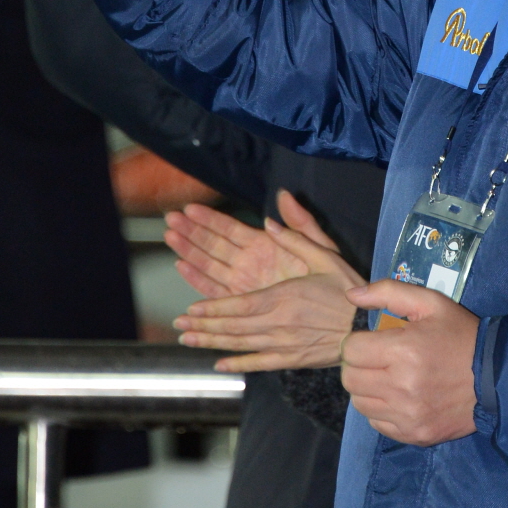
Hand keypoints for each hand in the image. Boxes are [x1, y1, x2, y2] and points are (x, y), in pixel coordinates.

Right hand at [165, 189, 343, 298]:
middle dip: (192, 231)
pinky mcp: (242, 302)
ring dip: (189, 250)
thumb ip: (300, 221)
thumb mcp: (319, 246)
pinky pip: (215, 289)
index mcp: (266, 245)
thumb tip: (284, 194)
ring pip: (210, 264)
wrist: (336, 313)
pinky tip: (182, 267)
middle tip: (171, 218)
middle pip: (214, 244)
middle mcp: (250, 262)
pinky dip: (198, 279)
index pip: (230, 228)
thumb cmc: (331, 279)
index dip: (210, 218)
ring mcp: (243, 282)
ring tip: (170, 236)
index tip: (190, 208)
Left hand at [169, 190, 360, 370]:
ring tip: (188, 340)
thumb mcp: (326, 256)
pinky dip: (238, 364)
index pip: (238, 304)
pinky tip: (220, 365)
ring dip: (212, 343)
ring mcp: (284, 344)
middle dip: (203, 325)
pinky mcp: (293, 359)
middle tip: (179, 324)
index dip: (212, 307)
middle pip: (233, 325)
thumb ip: (296, 237)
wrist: (372, 328)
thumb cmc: (349, 290)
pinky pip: (260, 363)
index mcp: (283, 297)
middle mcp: (278, 323)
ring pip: (241, 344)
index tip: (191, 308)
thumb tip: (269, 220)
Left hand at [340, 281, 479, 445]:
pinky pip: (377, 423)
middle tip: (378, 359)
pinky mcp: (414, 433)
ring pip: (360, 403)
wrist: (496, 377)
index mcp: (403, 351)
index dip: (358, 342)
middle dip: (359, 365)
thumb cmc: (461, 335)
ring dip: (368, 388)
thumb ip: (388, 292)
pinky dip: (382, 410)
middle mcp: (401, 387)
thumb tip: (351, 295)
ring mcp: (407, 415)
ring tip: (388, 378)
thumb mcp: (431, 303)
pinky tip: (400, 397)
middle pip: (350, 379)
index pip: (350, 350)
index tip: (373, 341)